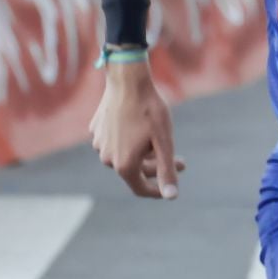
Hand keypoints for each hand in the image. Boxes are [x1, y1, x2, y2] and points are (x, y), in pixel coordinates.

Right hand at [89, 62, 185, 198]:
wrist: (128, 81)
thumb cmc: (150, 110)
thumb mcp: (164, 141)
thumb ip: (166, 170)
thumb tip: (171, 197)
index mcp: (123, 164)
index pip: (140, 188)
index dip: (158, 190)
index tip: (172, 186)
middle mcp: (107, 158)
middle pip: (135, 171)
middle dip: (158, 168)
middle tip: (181, 161)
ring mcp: (99, 144)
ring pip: (125, 155)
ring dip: (144, 154)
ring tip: (161, 140)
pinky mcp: (96, 130)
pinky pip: (116, 141)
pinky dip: (131, 140)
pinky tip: (142, 127)